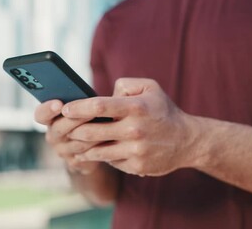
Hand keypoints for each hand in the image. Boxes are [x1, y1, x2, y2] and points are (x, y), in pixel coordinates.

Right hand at [34, 100, 101, 174]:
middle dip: (76, 119)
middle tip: (92, 111)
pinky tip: (109, 138)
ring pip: (76, 142)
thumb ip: (78, 101)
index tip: (58, 104)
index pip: (41, 114)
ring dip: (92, 133)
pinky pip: (86, 155)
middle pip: (60, 128)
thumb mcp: (80, 108)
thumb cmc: (86, 118)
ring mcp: (63, 150)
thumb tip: (87, 93)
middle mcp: (53, 135)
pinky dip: (98, 146)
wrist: (91, 145)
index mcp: (49, 119)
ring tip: (107, 124)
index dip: (47, 109)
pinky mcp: (75, 162)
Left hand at [62, 78, 203, 176]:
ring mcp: (135, 151)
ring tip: (73, 142)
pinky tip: (93, 152)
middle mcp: (135, 130)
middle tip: (64, 128)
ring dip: (82, 146)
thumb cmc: (163, 111)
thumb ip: (125, 85)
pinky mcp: (136, 166)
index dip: (78, 107)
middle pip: (91, 131)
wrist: (187, 140)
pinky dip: (101, 156)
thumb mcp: (151, 88)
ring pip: (96, 150)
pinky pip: (110, 161)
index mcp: (136, 107)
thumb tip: (105, 94)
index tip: (65, 108)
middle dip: (73, 130)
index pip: (99, 106)